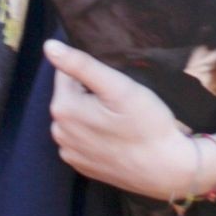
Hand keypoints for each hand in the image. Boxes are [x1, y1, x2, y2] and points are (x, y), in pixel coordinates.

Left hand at [44, 40, 195, 199]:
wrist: (166, 169)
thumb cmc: (146, 124)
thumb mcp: (118, 87)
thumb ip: (81, 65)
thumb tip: (49, 46)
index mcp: (63, 108)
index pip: (66, 73)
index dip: (92, 72)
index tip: (114, 82)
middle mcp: (59, 132)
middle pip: (70, 95)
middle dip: (90, 92)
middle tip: (121, 100)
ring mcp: (70, 152)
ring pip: (77, 116)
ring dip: (92, 112)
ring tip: (121, 118)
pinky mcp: (82, 166)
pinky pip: (82, 138)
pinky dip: (95, 133)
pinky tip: (116, 136)